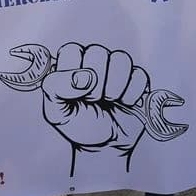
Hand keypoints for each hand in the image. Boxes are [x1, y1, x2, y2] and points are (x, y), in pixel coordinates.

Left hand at [41, 43, 149, 159]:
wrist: (104, 144)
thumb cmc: (78, 125)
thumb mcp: (56, 113)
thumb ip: (55, 90)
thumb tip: (82, 76)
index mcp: (72, 65)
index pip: (72, 51)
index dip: (73, 73)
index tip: (75, 93)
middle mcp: (94, 61)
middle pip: (98, 52)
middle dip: (95, 83)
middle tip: (92, 100)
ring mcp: (117, 69)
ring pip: (121, 59)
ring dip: (114, 87)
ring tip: (109, 102)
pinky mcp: (136, 79)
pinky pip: (139, 75)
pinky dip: (131, 94)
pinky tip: (124, 104)